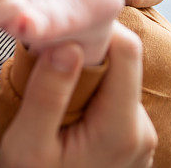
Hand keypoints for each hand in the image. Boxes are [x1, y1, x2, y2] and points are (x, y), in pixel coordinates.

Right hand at [0, 23, 156, 167]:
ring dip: (83, 75)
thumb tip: (69, 44)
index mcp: (121, 127)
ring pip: (117, 81)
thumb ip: (49, 92)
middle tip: (45, 60)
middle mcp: (141, 129)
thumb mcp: (29, 140)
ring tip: (49, 86)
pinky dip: (88, 93)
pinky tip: (62, 107)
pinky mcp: (130, 140)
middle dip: (84, 54)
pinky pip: (113, 100)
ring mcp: (139, 137)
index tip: (60, 31)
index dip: (96, 30)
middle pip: (122, 64)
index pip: (128, 51)